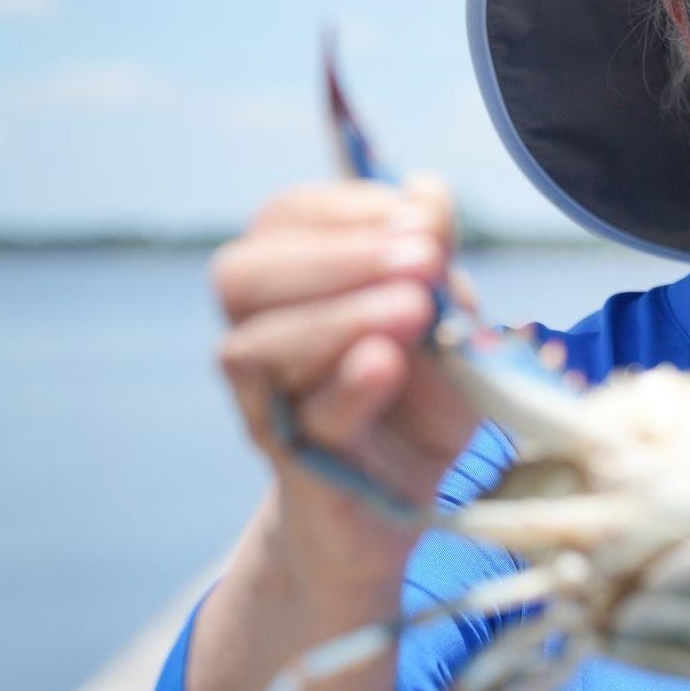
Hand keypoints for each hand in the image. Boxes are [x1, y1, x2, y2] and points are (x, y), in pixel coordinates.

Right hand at [210, 175, 479, 599]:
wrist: (402, 503)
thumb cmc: (420, 397)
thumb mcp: (445, 318)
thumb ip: (436, 256)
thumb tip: (427, 187)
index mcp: (292, 286)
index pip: (283, 218)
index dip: (348, 207)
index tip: (421, 219)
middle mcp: (259, 337)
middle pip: (245, 274)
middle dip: (338, 256)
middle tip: (423, 260)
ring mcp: (268, 403)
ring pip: (259, 346)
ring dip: (343, 314)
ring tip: (413, 309)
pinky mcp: (300, 464)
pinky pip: (309, 417)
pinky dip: (350, 384)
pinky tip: (387, 362)